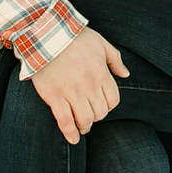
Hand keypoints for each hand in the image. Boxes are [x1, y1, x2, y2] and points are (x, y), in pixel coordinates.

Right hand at [28, 27, 128, 143]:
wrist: (46, 34)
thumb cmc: (74, 36)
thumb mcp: (100, 42)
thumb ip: (115, 59)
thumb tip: (126, 74)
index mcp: (101, 73)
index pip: (113, 100)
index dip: (109, 106)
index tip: (102, 105)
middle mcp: (89, 85)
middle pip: (100, 112)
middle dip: (97, 117)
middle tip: (90, 116)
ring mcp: (71, 92)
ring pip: (85, 120)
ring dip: (85, 126)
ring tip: (82, 127)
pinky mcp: (54, 96)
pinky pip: (64, 121)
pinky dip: (70, 133)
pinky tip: (73, 139)